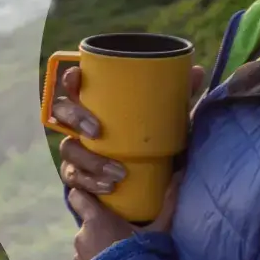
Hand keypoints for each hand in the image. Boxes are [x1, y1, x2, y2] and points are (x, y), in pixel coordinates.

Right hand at [53, 62, 204, 199]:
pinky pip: (74, 179)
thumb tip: (198, 71)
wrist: (155, 189)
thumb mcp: (172, 122)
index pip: (74, 85)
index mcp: (97, 105)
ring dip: (91, 161)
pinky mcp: (79, 178)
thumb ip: (182, 98)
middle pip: (61, 113)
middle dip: (74, 118)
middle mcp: (80, 125)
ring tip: (118, 172)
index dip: (69, 78)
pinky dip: (91, 183)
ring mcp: (77, 152)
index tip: (78, 77)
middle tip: (96, 130)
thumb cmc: (156, 144)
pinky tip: (108, 187)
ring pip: (68, 150)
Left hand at [70, 172, 182, 259]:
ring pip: (85, 246)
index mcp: (96, 220)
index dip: (85, 196)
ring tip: (116, 256)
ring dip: (96, 248)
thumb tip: (180, 174)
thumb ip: (168, 202)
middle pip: (85, 223)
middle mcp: (81, 236)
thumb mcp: (160, 230)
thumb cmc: (144, 257)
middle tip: (118, 232)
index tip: (98, 199)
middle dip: (97, 227)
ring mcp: (78, 259)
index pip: (77, 196)